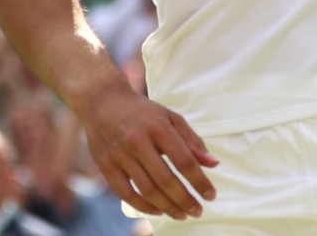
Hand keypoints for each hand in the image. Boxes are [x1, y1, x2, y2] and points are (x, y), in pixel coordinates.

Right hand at [80, 87, 218, 220]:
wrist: (103, 101)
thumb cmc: (143, 112)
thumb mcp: (170, 118)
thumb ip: (192, 141)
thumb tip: (214, 164)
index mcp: (159, 128)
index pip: (184, 161)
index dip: (199, 182)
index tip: (211, 196)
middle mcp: (139, 142)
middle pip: (166, 180)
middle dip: (185, 200)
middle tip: (197, 211)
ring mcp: (120, 155)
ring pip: (147, 190)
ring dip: (167, 207)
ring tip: (182, 214)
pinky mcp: (106, 165)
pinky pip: (126, 193)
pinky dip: (143, 206)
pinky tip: (158, 211)